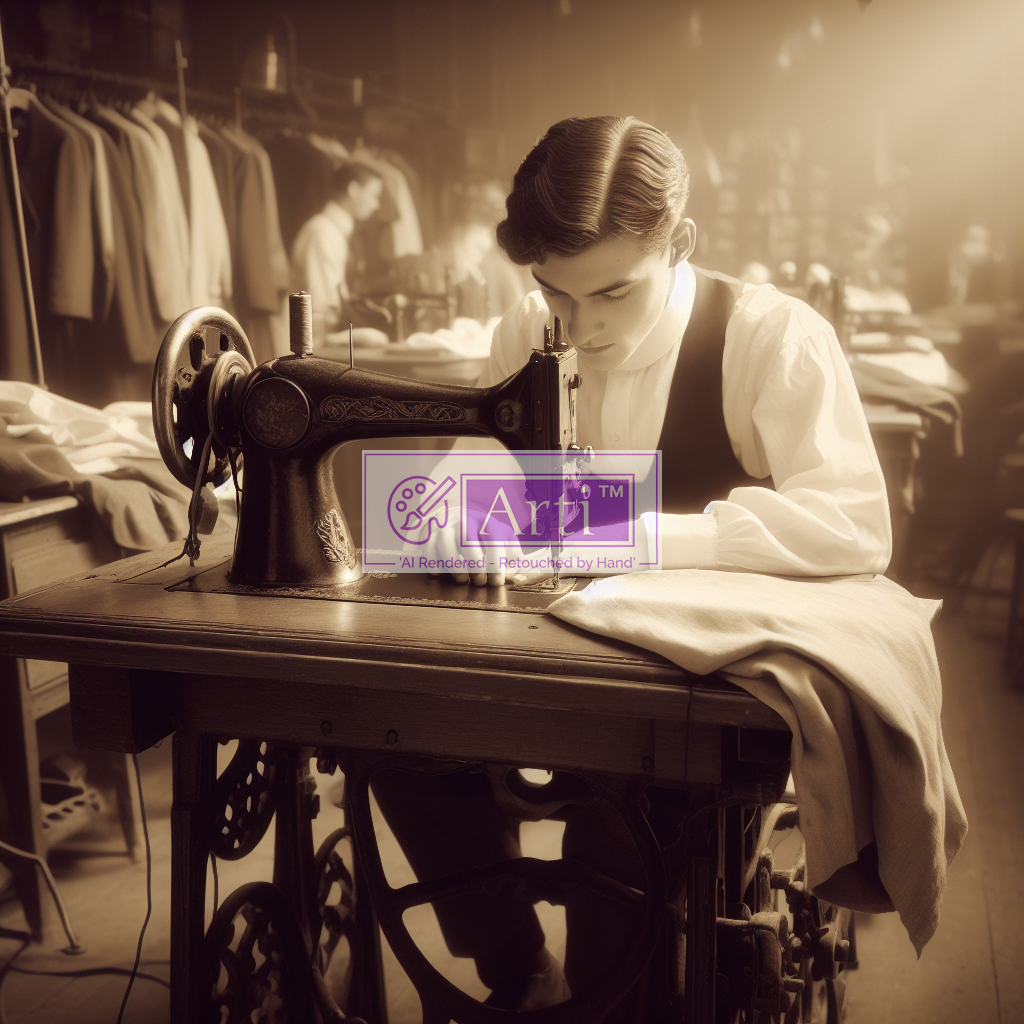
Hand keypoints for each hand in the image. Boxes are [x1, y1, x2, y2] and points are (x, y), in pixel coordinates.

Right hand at [416, 506, 551, 586]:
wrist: (456, 514)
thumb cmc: (484, 533)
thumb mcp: (502, 537)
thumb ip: (513, 552)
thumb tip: (522, 572)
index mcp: (486, 521)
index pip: (493, 540)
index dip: (496, 563)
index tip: (497, 582)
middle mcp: (464, 520)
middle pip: (468, 540)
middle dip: (475, 565)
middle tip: (480, 582)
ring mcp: (445, 525)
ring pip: (445, 542)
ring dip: (454, 564)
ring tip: (462, 580)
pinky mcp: (428, 533)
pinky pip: (427, 547)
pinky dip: (433, 562)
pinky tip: (441, 575)